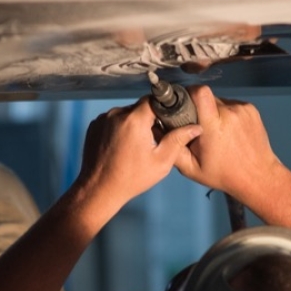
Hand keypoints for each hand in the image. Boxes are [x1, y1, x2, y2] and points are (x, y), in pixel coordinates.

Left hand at [74, 97, 201, 210]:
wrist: (99, 189)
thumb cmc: (131, 178)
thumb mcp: (161, 161)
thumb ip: (178, 140)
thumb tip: (196, 127)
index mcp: (134, 120)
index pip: (154, 100)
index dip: (163, 108)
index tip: (168, 119)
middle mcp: (116, 114)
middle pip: (139, 107)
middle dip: (148, 119)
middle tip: (153, 139)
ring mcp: (102, 119)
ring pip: (125, 114)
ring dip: (133, 124)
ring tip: (135, 146)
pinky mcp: (94, 126)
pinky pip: (112, 121)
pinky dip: (119, 129)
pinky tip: (122, 147)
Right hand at [175, 85, 280, 200]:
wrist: (258, 176)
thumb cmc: (224, 175)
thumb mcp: (192, 169)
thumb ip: (173, 149)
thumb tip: (157, 131)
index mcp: (213, 126)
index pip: (200, 92)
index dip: (189, 93)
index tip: (184, 103)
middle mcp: (229, 113)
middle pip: (207, 98)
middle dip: (199, 108)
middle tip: (198, 125)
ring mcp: (242, 109)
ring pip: (219, 101)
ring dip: (214, 112)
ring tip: (217, 131)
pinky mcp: (251, 109)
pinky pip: (231, 105)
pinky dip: (227, 114)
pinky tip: (229, 131)